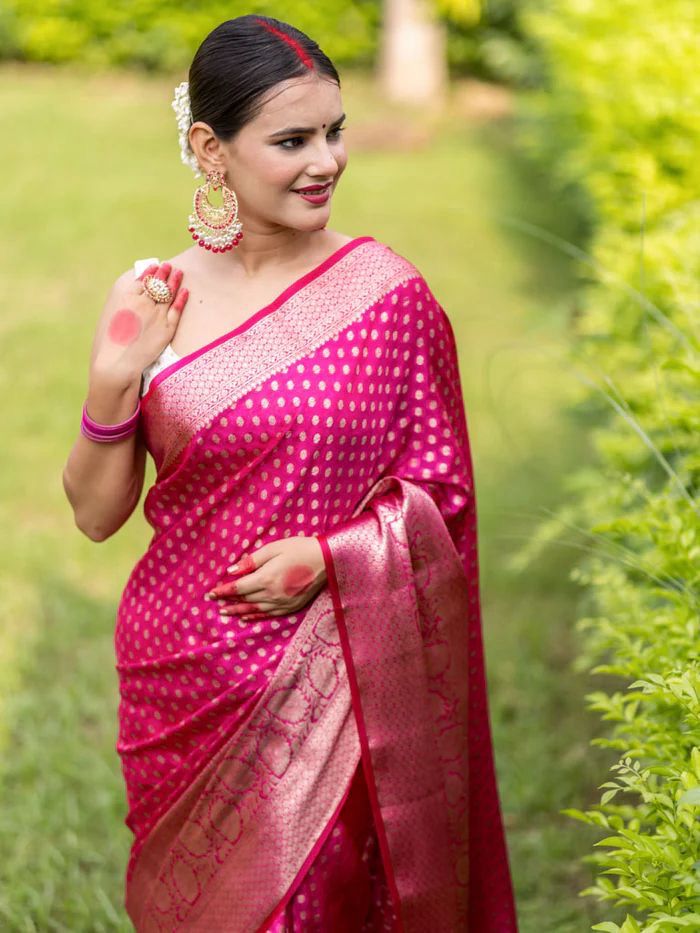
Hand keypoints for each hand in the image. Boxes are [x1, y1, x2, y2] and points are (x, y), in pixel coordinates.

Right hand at [93, 261, 188, 381]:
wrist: (117, 362)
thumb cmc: (111, 343)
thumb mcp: (113, 317)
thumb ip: (124, 304)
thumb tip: (132, 296)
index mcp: (127, 297)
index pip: (142, 279)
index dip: (150, 272)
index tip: (155, 266)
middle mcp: (143, 302)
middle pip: (157, 283)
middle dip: (163, 272)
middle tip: (169, 266)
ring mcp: (157, 314)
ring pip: (169, 293)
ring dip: (175, 280)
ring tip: (179, 272)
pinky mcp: (167, 328)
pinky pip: (177, 309)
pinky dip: (182, 298)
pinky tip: (185, 291)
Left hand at [205, 536, 327, 621]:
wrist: (327, 560)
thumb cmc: (299, 549)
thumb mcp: (274, 548)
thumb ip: (252, 560)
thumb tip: (232, 570)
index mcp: (266, 578)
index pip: (238, 588)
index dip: (223, 591)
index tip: (210, 594)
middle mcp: (273, 594)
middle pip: (245, 600)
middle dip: (228, 601)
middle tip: (215, 602)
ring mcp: (283, 603)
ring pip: (255, 610)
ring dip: (239, 611)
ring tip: (226, 612)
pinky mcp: (291, 606)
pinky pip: (269, 615)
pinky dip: (256, 616)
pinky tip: (247, 617)